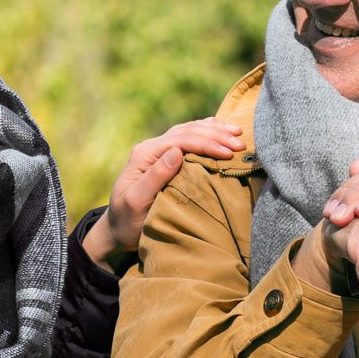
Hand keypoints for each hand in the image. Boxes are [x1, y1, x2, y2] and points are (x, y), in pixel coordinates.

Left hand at [82, 118, 243, 271]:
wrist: (117, 229)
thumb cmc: (127, 221)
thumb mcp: (136, 202)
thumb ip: (155, 177)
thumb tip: (176, 152)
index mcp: (145, 154)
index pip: (181, 140)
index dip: (207, 143)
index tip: (230, 153)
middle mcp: (152, 147)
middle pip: (188, 131)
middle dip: (216, 135)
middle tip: (241, 143)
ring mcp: (158, 150)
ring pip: (190, 130)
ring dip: (215, 130)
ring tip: (239, 133)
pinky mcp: (165, 156)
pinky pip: (188, 137)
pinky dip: (207, 132)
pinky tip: (221, 129)